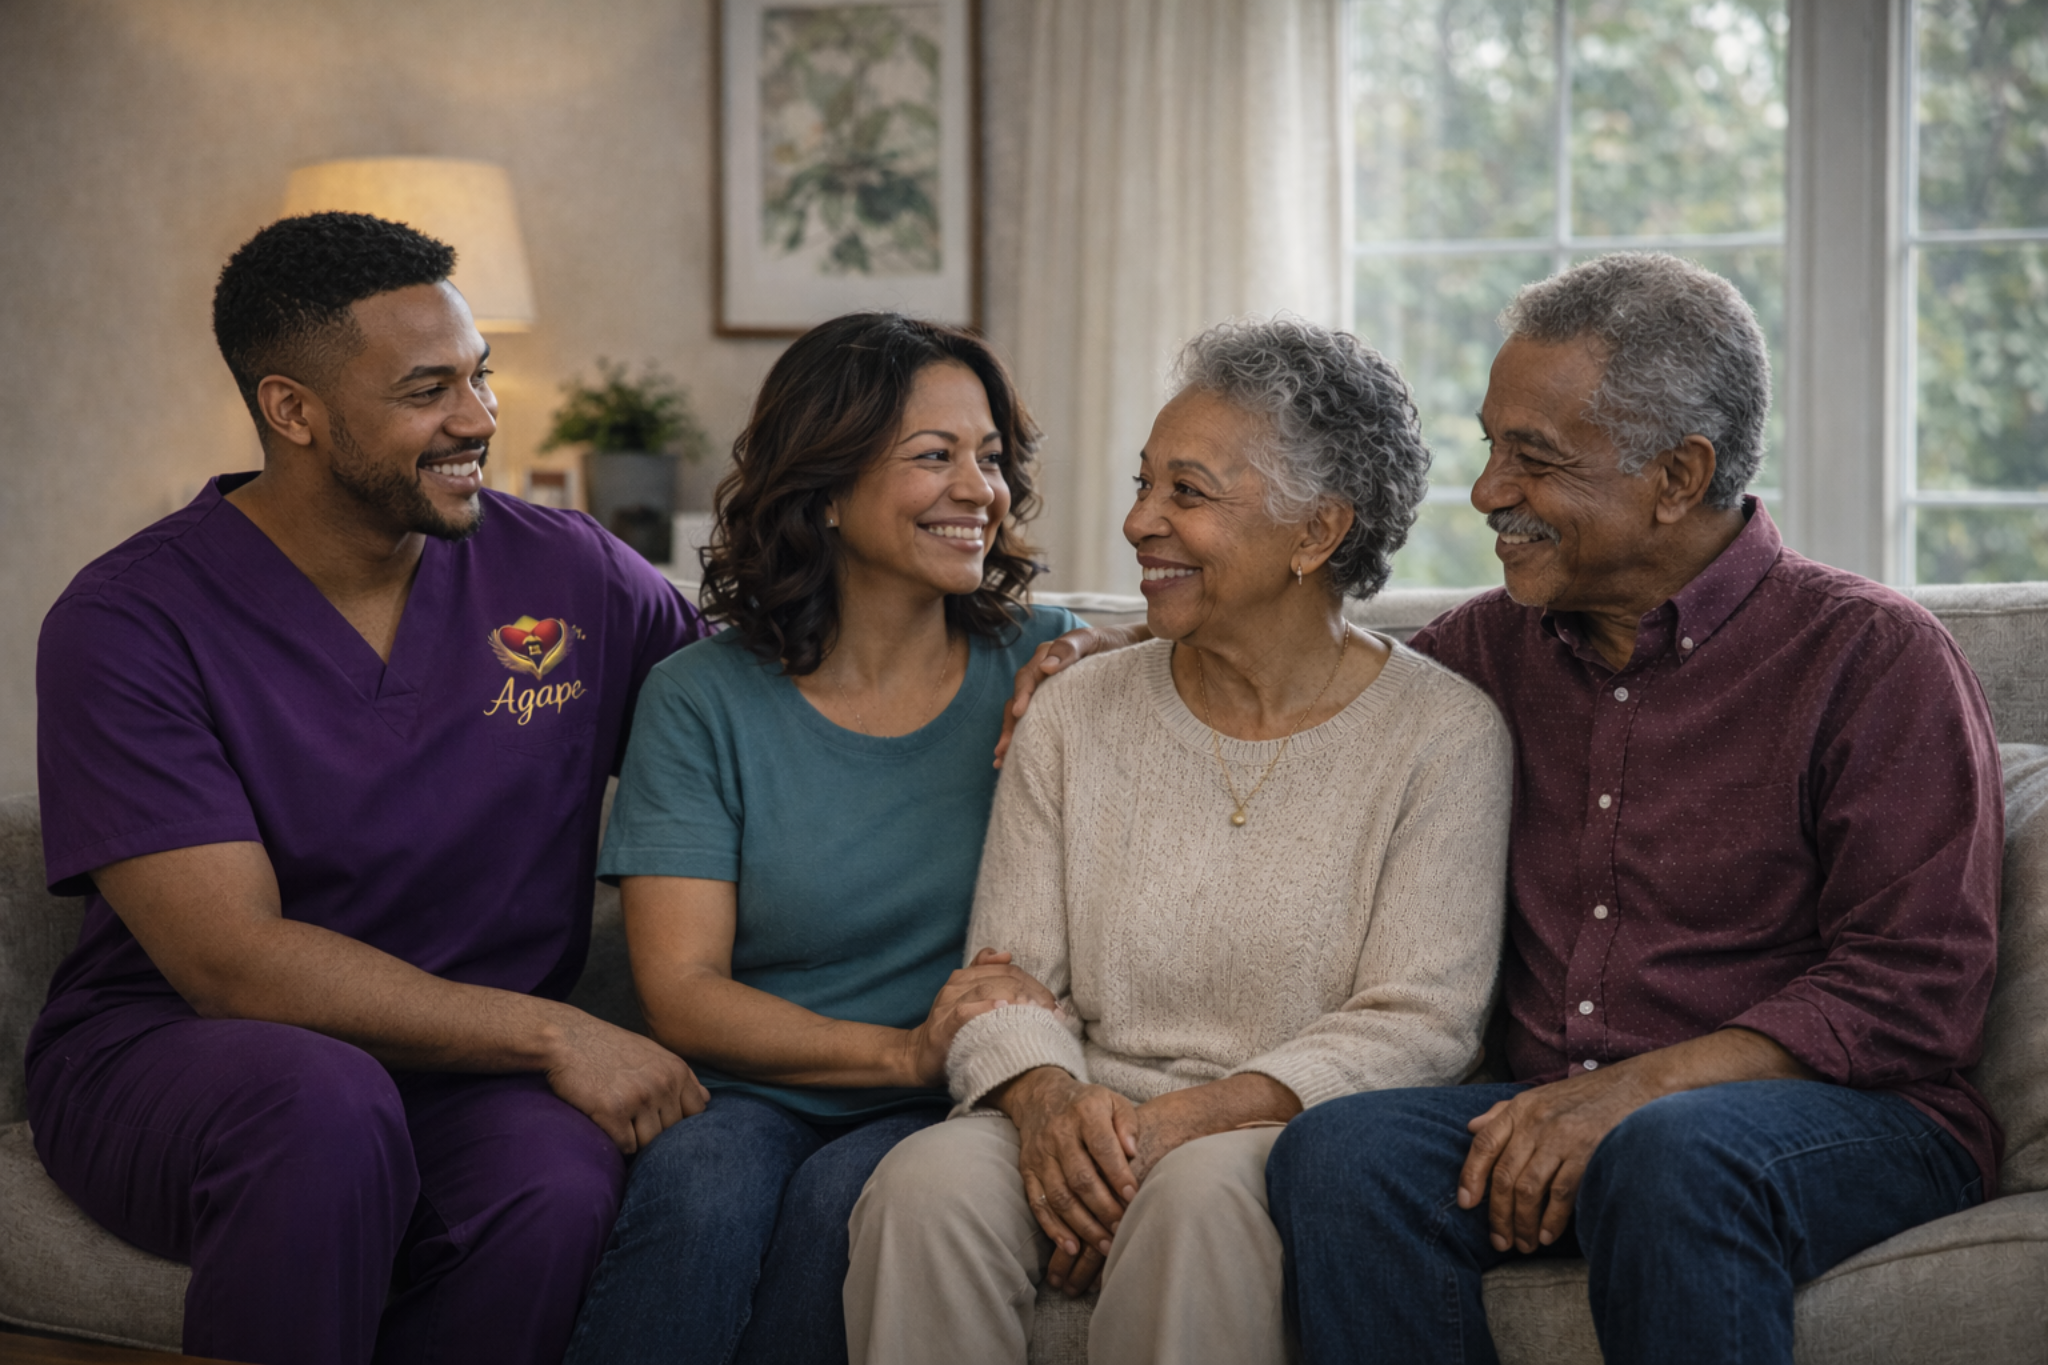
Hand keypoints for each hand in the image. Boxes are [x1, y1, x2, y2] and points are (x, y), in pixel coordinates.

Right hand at [542, 1006, 709, 1154]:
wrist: (567, 1040)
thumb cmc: (609, 1048)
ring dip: (636, 1140)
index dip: (680, 1122)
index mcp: (676, 1070)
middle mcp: (662, 1084)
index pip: (696, 1114)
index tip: (661, 1119)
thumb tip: (707, 1101)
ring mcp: (638, 1098)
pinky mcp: (612, 1112)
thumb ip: (682, 1077)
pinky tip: (607, 1124)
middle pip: (672, 1132)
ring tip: (621, 1123)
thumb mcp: (653, 1053)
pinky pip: (626, 1146)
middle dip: (656, 1132)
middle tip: (634, 1122)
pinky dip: (617, 1142)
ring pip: (650, 1143)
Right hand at [900, 949, 1060, 1085]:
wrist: (918, 1057)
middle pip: (1002, 979)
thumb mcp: (969, 999)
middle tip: (1053, 1015)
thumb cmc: (954, 1030)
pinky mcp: (941, 1028)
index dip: (1035, 985)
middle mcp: (955, 985)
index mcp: (966, 976)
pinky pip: (964, 1012)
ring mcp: (946, 1005)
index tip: (1055, 1006)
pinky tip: (1003, 1012)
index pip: (1008, 970)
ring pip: (986, 990)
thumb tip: (1005, 954)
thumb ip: (985, 975)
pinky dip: (985, 1009)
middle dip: (1033, 994)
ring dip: (1016, 999)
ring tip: (1037, 1013)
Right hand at [994, 624, 1148, 767]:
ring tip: (1001, 757)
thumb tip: (1045, 667)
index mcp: (1047, 656)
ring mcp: (1046, 690)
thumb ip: (1070, 648)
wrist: (1128, 648)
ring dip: (1011, 733)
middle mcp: (1041, 673)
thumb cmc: (1111, 643)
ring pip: (1021, 711)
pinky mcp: (1053, 703)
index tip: (1020, 713)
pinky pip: (1034, 718)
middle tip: (1003, 748)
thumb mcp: (1092, 641)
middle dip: (1009, 724)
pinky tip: (1014, 754)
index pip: (1027, 678)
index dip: (1022, 695)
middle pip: (1018, 698)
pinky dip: (1023, 734)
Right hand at [994, 1067, 1139, 1294]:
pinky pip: (1038, 1204)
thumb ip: (1128, 1123)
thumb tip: (1134, 1150)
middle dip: (1103, 1208)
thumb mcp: (1114, 1101)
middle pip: (1080, 1177)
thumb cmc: (1089, 1105)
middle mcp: (1058, 1134)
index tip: (1134, 1197)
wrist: (1041, 1096)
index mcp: (1084, 1113)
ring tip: (1105, 1246)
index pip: (1102, 1147)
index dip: (1118, 1174)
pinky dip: (1054, 1228)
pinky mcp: (1027, 1171)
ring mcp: (1040, 1155)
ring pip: (1059, 1196)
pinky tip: (1071, 1247)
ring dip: (1082, 1225)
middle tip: (1122, 1229)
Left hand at [1456, 1029, 1812, 1253]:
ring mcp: (1561, 1137)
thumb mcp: (1542, 1096)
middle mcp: (1535, 1122)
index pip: (1483, 1145)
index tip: (1467, 1205)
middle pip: (1503, 1176)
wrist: (1642, 1086)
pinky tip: (1549, 1235)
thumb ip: (1505, 1113)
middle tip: (1500, 1240)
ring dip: (1523, 1223)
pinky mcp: (1587, 1152)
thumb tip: (1471, 1127)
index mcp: (1520, 1108)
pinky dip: (1552, 1220)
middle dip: (1498, 1214)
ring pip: (1527, 1190)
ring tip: (1525, 1243)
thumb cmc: (1589, 1097)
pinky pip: (1560, 1194)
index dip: (1470, 1177)